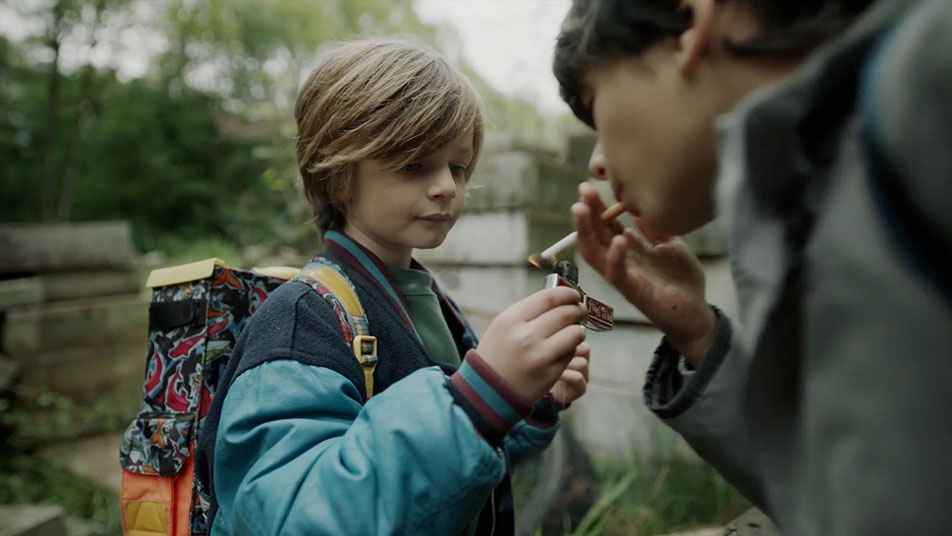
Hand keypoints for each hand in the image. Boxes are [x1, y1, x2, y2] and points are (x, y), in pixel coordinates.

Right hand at [477, 287, 586, 402]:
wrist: (489, 390)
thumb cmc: (497, 355)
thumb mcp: (503, 326)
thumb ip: (529, 311)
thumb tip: (560, 300)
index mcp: (511, 319)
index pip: (549, 297)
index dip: (567, 293)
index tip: (574, 295)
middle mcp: (526, 336)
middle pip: (565, 313)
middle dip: (577, 310)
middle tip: (580, 311)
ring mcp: (540, 355)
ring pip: (574, 333)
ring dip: (578, 330)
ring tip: (574, 331)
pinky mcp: (551, 373)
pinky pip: (571, 353)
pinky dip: (572, 348)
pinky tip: (564, 349)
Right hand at [572, 182, 716, 365]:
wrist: (697, 313)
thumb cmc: (682, 281)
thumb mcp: (670, 245)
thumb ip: (654, 229)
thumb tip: (637, 207)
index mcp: (629, 249)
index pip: (606, 225)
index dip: (597, 206)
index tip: (589, 186)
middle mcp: (621, 261)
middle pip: (595, 235)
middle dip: (586, 213)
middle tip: (582, 191)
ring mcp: (624, 276)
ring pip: (596, 253)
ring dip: (586, 231)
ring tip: (582, 210)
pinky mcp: (633, 291)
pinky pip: (617, 274)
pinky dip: (615, 257)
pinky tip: (619, 239)